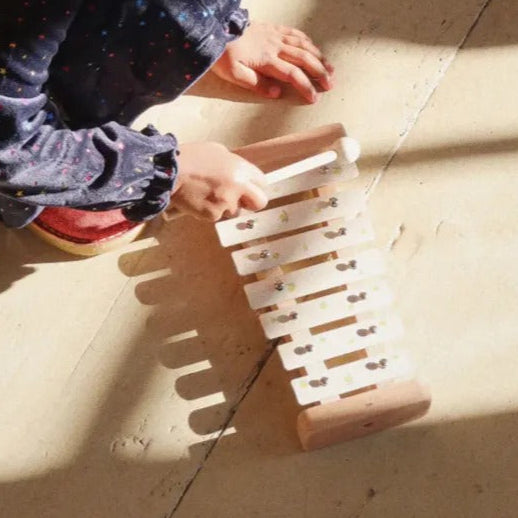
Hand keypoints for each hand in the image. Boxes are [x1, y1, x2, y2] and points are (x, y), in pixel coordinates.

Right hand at [170, 142, 267, 221]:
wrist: (167, 172)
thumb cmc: (190, 158)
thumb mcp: (217, 151)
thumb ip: (233, 163)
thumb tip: (239, 173)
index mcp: (241, 168)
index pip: (263, 182)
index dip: (255, 187)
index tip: (249, 189)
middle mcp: (238, 185)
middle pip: (260, 202)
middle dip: (250, 202)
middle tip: (238, 199)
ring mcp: (226, 202)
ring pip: (235, 211)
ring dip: (226, 206)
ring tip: (208, 195)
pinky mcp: (213, 214)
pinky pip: (217, 216)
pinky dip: (209, 211)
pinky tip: (199, 200)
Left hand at [212, 21, 333, 103]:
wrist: (216, 29)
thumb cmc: (224, 55)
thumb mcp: (235, 75)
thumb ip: (256, 84)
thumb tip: (276, 93)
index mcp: (267, 60)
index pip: (292, 75)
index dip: (305, 87)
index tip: (314, 98)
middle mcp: (275, 47)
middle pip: (304, 59)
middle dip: (319, 73)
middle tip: (330, 84)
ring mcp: (275, 36)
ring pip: (303, 46)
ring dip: (319, 57)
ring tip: (330, 68)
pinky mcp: (272, 28)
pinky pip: (295, 33)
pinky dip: (307, 41)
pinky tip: (314, 47)